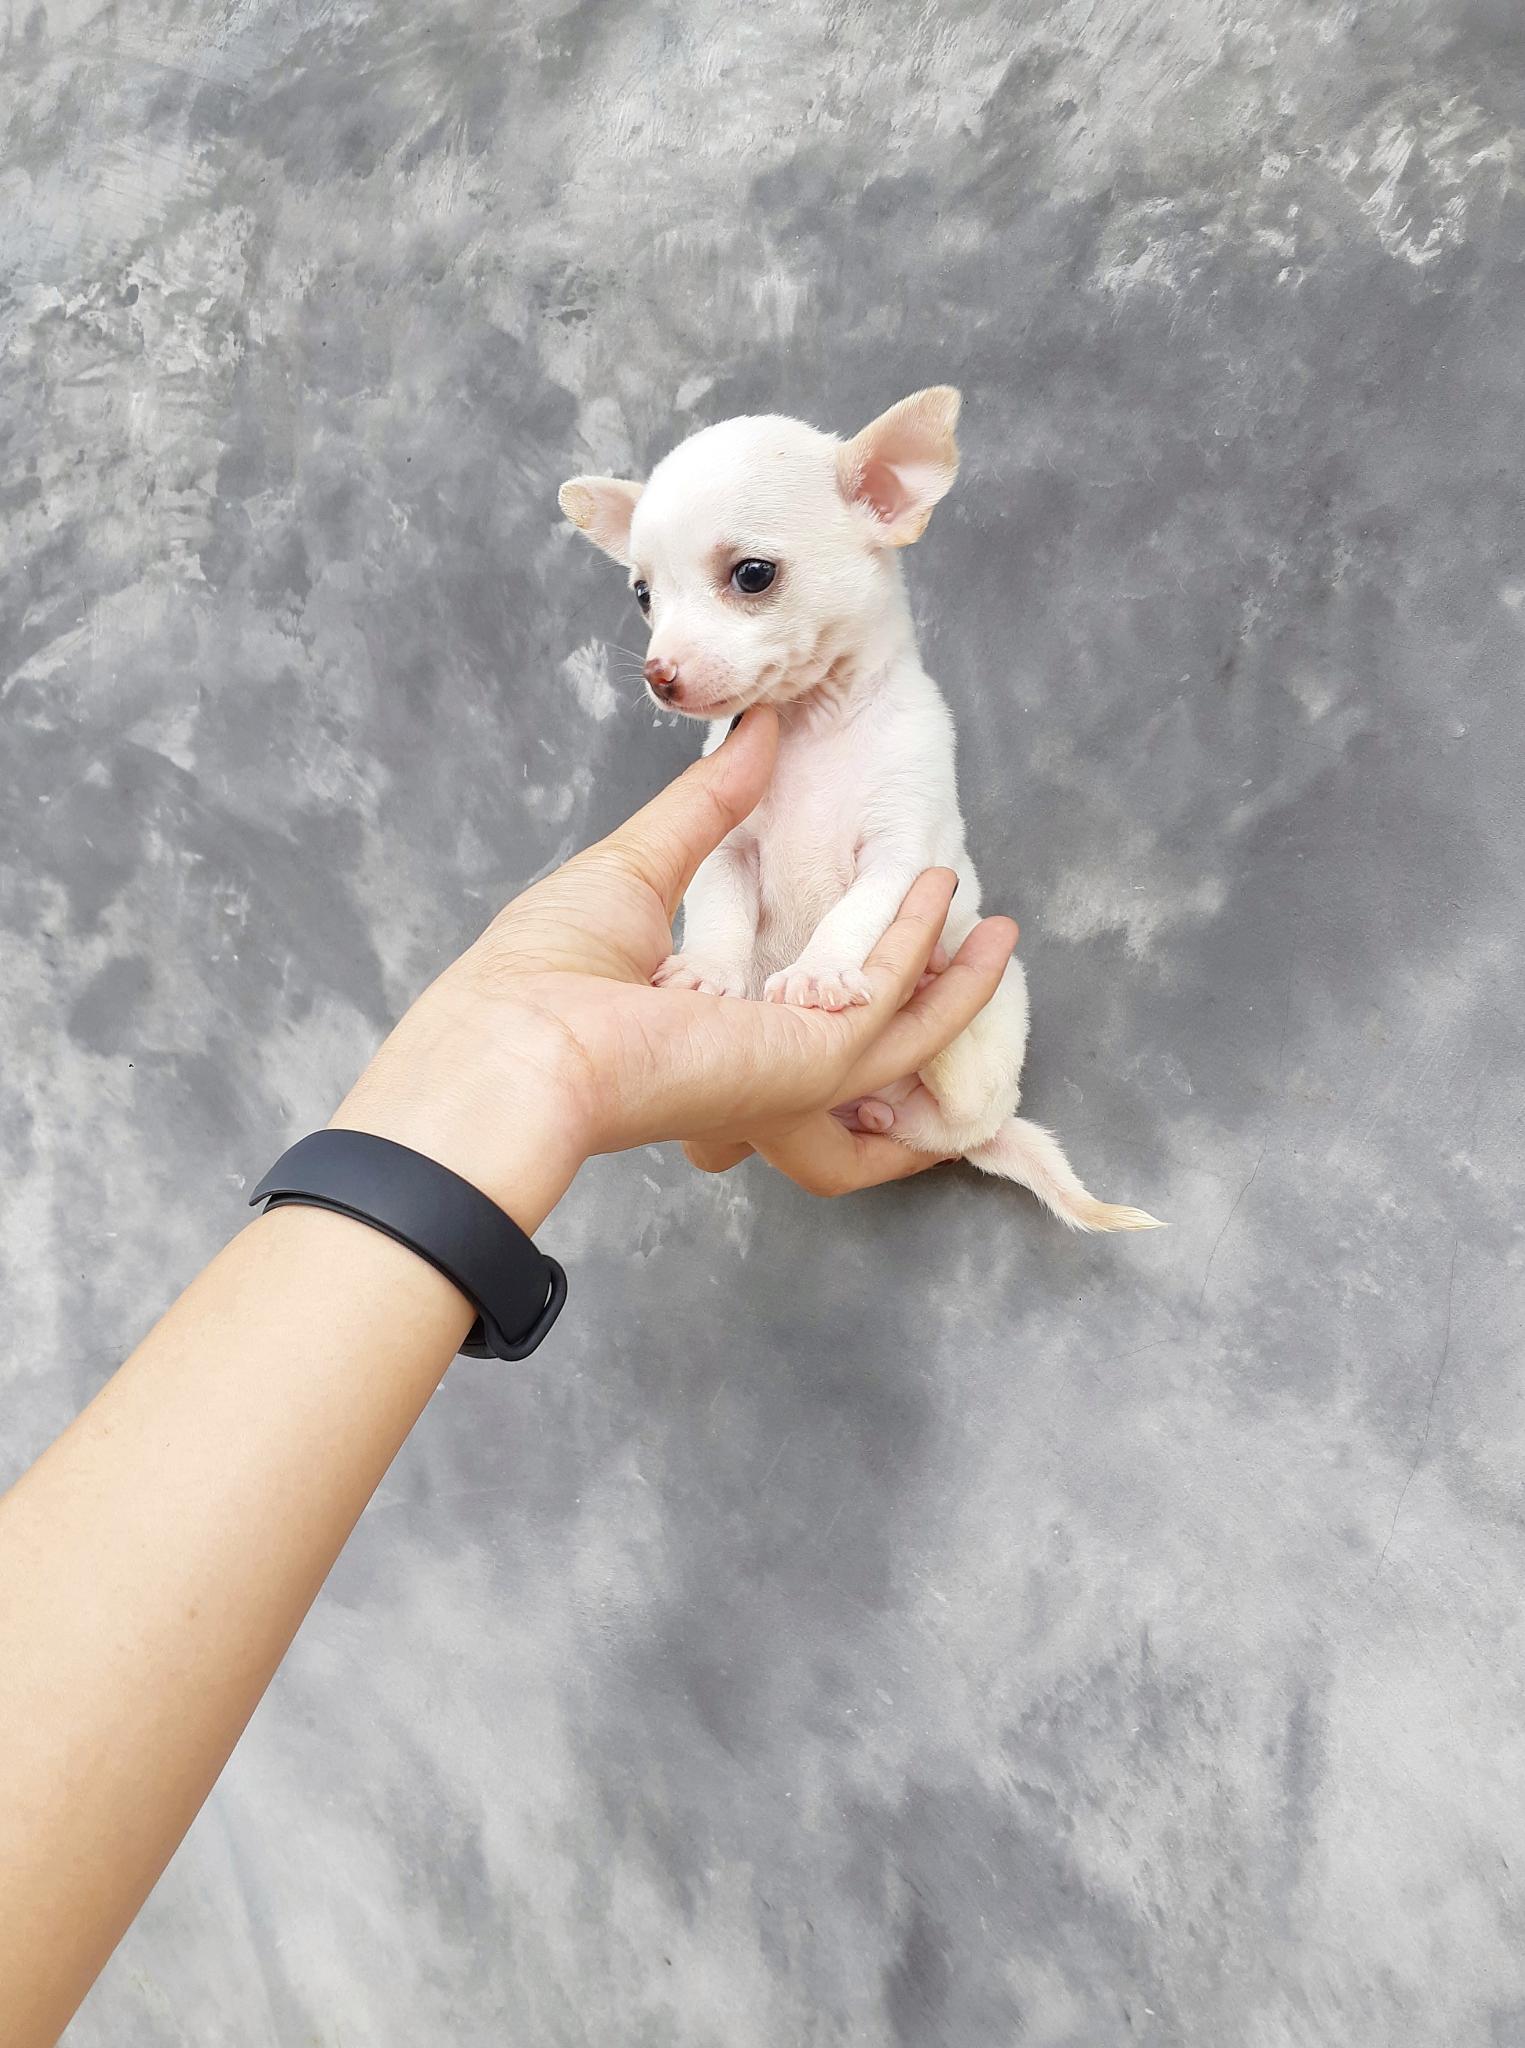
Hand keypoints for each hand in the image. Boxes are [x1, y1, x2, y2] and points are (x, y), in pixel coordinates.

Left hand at [330, 709, 1017, 1222]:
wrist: (517, 1040)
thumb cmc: (541, 973)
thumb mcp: (639, 863)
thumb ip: (706, 806)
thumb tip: (750, 732)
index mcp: (709, 1032)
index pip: (802, 1013)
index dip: (856, 969)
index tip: (887, 913)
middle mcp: (757, 1061)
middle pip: (873, 1037)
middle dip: (932, 993)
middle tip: (980, 940)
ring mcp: (790, 1071)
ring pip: (905, 1032)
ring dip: (954, 980)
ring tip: (1000, 929)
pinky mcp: (811, 1062)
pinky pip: (893, 1006)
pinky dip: (926, 953)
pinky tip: (947, 898)